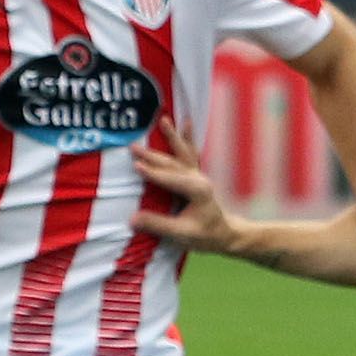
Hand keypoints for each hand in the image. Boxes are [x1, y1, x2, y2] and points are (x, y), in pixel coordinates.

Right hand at [126, 119, 242, 253]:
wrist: (223, 234)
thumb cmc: (203, 235)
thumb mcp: (181, 234)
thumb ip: (158, 225)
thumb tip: (132, 219)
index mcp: (197, 191)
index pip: (170, 180)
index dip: (152, 173)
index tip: (136, 167)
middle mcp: (198, 179)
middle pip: (172, 163)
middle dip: (152, 156)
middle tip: (133, 147)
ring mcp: (198, 175)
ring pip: (181, 153)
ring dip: (172, 136)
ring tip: (164, 119)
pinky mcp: (196, 175)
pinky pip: (190, 153)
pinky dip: (187, 138)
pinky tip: (187, 123)